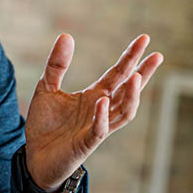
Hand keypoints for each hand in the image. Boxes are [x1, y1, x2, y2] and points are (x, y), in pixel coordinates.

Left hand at [24, 33, 162, 190]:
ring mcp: (96, 127)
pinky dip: (102, 116)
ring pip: (123, 112)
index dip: (131, 57)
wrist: (35, 157)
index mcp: (95, 95)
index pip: (118, 74)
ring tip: (135, 76)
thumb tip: (66, 35)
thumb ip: (57, 65)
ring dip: (131, 95)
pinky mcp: (86, 143)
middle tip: (157, 55)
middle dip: (143, 73)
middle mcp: (101, 110)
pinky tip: (102, 101)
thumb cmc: (45, 125)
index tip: (145, 38)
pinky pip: (100, 130)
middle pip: (128, 90)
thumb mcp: (46, 88)